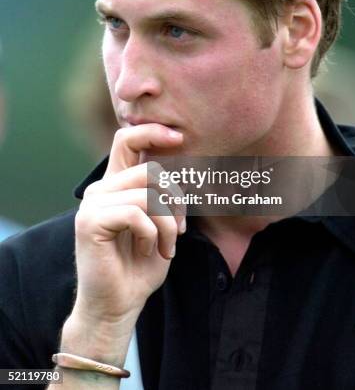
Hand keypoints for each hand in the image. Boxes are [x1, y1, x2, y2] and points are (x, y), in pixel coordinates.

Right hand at [65, 124, 183, 352]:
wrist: (118, 304)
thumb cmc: (141, 264)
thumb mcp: (160, 223)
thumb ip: (162, 194)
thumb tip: (182, 166)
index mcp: (115, 184)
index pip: (126, 139)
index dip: (153, 132)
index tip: (179, 138)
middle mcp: (101, 189)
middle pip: (149, 169)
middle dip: (176, 199)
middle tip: (180, 227)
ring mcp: (92, 204)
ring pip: (148, 193)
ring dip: (168, 223)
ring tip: (168, 245)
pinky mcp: (90, 222)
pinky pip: (137, 214)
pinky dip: (153, 234)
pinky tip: (151, 250)